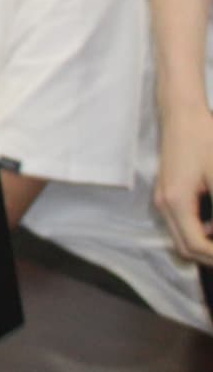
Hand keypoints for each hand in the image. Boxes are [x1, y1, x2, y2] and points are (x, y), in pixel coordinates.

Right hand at [155, 104, 212, 264]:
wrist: (182, 115)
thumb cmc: (204, 140)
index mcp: (176, 202)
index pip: (196, 245)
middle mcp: (164, 204)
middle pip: (185, 248)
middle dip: (210, 256)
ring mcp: (163, 199)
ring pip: (182, 238)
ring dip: (205, 246)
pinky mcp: (168, 193)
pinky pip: (181, 224)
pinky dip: (200, 233)